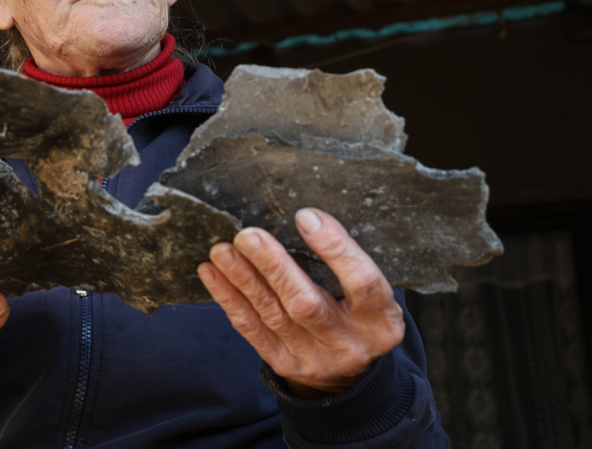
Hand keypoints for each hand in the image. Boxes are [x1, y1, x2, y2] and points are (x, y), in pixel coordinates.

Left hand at [197, 207, 404, 398]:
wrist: (350, 375)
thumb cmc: (358, 316)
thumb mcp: (371, 294)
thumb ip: (347, 263)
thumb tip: (305, 217)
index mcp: (380, 320)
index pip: (361, 282)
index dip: (334, 248)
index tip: (304, 216)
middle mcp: (348, 342)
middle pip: (306, 302)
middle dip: (273, 265)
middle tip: (247, 236)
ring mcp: (314, 357)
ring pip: (272, 314)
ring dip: (243, 279)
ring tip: (222, 251)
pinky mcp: (284, 363)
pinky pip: (251, 329)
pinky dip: (229, 298)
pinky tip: (212, 273)